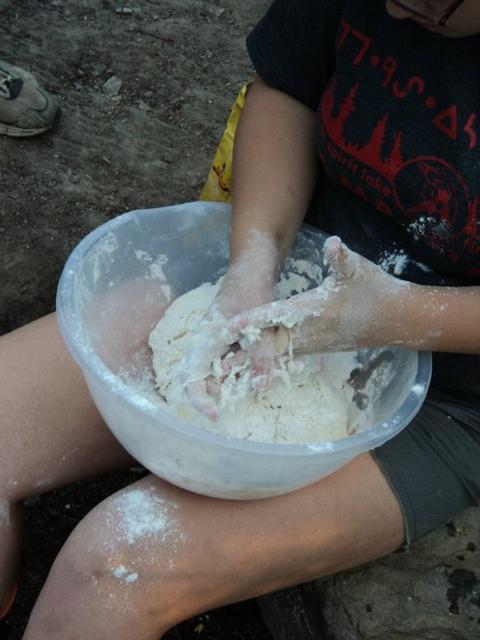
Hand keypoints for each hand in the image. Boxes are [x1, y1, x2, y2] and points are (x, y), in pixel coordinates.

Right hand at [179, 231, 280, 418]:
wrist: (253, 269)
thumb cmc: (251, 291)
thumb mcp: (258, 324)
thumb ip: (259, 355)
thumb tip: (261, 386)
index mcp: (205, 341)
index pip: (191, 379)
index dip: (199, 401)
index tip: (215, 416)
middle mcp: (207, 344)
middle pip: (202, 379)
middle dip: (217, 393)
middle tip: (237, 400)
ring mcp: (218, 342)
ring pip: (218, 372)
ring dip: (233, 382)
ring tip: (255, 382)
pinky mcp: (230, 341)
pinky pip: (231, 362)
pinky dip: (244, 370)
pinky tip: (262, 369)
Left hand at [225, 236, 408, 384]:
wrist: (395, 319)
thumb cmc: (376, 291)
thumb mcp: (359, 270)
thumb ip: (342, 258)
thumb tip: (334, 243)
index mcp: (313, 311)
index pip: (276, 316)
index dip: (252, 320)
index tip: (229, 325)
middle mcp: (308, 332)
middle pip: (267, 344)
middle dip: (241, 352)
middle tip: (212, 363)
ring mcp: (310, 343)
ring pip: (273, 354)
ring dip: (249, 360)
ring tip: (220, 369)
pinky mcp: (313, 347)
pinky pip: (283, 356)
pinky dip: (264, 361)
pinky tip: (247, 365)